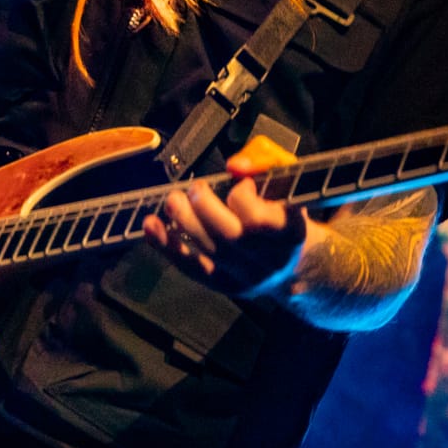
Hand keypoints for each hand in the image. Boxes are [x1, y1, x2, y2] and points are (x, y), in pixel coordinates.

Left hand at [142, 135, 309, 298]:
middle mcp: (267, 260)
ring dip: (182, 220)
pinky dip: (166, 245)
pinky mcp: (222, 284)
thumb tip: (235, 165)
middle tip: (195, 188)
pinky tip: (151, 225)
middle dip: (203, 207)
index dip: (241, 195)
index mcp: (289, 233)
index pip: (257, 218)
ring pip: (207, 250)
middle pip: (228, 236)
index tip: (241, 183)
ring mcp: (243, 276)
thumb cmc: (286, 213)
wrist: (295, 264)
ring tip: (173, 200)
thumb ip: (265, 163)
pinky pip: (190, 267)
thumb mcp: (288, 182)